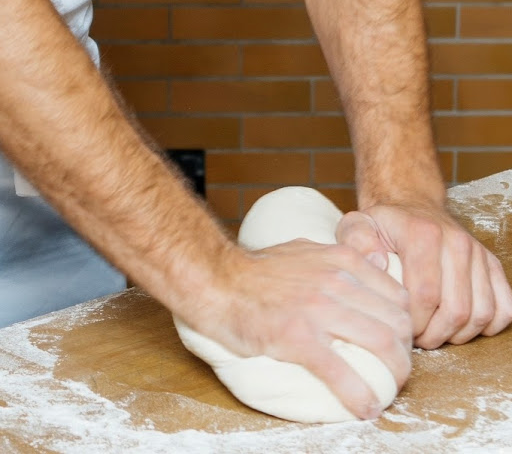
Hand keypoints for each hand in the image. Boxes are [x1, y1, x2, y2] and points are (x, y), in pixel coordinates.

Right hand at [190, 239, 411, 418]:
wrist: (219, 281)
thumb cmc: (259, 270)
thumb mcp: (305, 250)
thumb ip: (338, 259)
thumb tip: (371, 268)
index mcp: (341, 260)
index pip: (397, 295)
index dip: (404, 324)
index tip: (396, 341)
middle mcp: (337, 281)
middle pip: (397, 322)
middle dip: (405, 351)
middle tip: (396, 369)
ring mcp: (318, 309)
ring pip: (381, 344)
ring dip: (394, 375)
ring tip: (388, 390)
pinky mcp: (297, 338)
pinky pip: (342, 372)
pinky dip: (360, 395)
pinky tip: (365, 407)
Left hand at [336, 204, 511, 349]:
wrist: (411, 207)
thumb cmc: (383, 224)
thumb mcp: (357, 225)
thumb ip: (356, 241)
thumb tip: (377, 265)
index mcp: (422, 233)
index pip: (425, 294)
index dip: (413, 322)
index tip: (398, 326)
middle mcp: (456, 242)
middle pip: (456, 309)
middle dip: (433, 335)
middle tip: (414, 337)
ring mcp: (477, 253)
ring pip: (482, 313)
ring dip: (457, 334)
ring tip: (432, 333)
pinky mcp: (491, 264)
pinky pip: (504, 308)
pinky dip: (486, 327)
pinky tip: (459, 326)